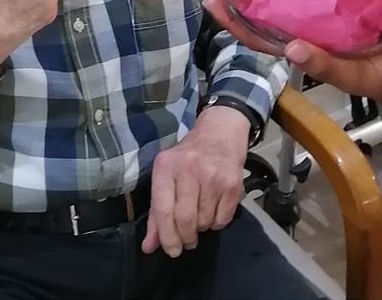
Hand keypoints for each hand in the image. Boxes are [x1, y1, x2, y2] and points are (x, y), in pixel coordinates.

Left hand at [142, 106, 248, 256]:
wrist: (220, 132)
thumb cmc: (188, 156)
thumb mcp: (166, 175)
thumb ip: (156, 212)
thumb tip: (149, 246)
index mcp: (166, 166)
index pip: (163, 209)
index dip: (166, 236)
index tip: (171, 250)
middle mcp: (189, 169)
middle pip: (185, 219)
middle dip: (185, 237)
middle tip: (187, 242)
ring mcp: (213, 176)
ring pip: (205, 221)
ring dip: (201, 228)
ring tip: (200, 218)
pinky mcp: (232, 183)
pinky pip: (223, 219)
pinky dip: (217, 223)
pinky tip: (213, 211)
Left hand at [203, 0, 381, 103]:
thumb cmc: (380, 76)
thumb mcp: (351, 76)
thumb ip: (323, 66)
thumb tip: (292, 49)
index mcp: (302, 49)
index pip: (259, 37)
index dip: (235, 22)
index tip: (212, 1)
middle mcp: (306, 32)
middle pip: (268, 13)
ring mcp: (322, 19)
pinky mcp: (342, 5)